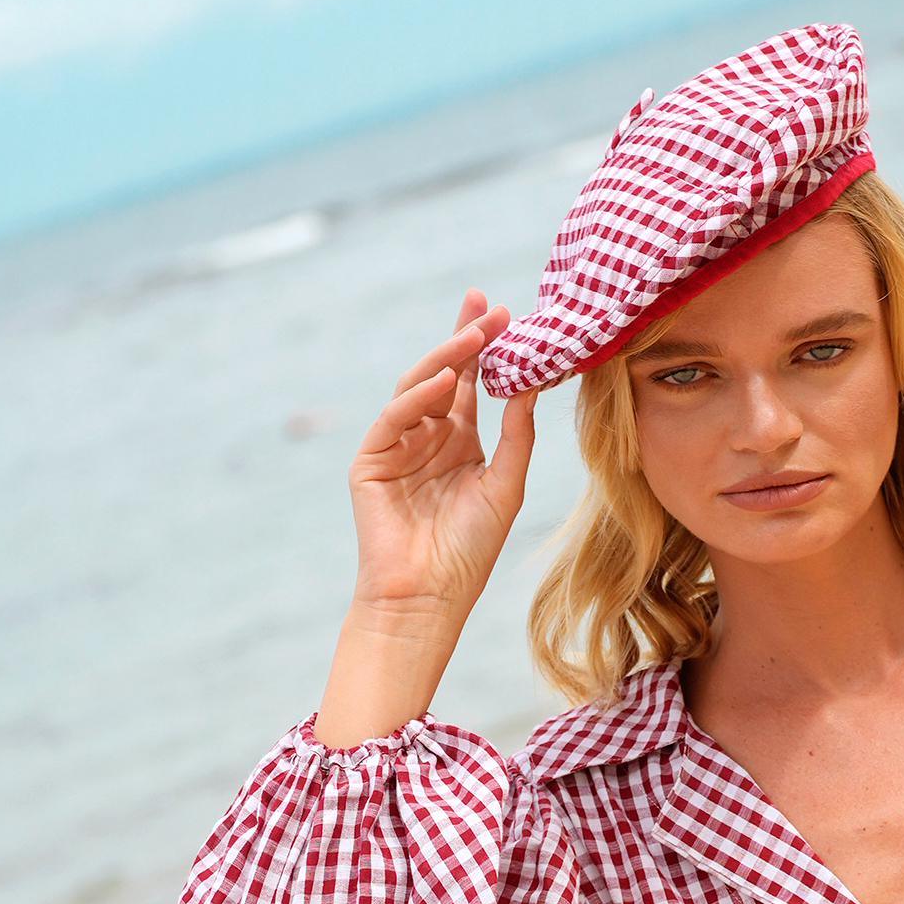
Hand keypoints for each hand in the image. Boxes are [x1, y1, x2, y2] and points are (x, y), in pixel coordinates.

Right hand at [346, 290, 536, 613]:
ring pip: (418, 388)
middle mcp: (427, 437)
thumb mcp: (505, 486)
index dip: (485, 348)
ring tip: (474, 334)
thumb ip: (517, 436)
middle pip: (444, 375)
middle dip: (464, 339)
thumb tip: (531, 384)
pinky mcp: (371, 460)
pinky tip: (446, 381)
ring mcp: (397, 445)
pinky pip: (395, 418)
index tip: (507, 313)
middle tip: (488, 306)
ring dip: (445, 359)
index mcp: (458, 442)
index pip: (470, 383)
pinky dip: (419, 397)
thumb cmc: (469, 551)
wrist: (429, 597)